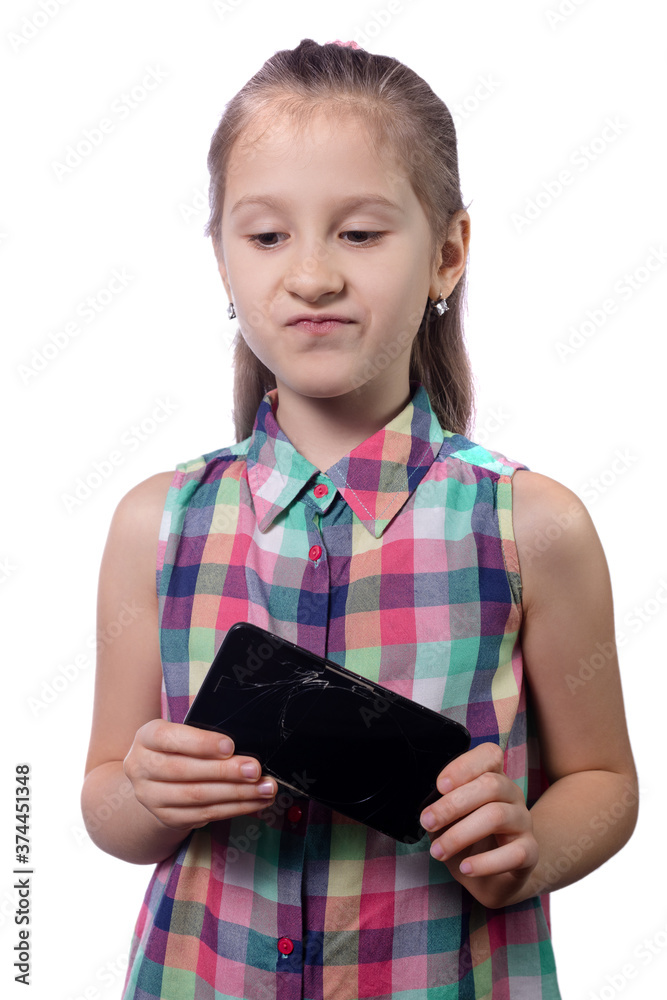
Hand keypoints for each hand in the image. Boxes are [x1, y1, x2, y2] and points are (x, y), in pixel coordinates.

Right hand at [123, 719, 276, 832]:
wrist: (155, 779)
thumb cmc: (179, 746)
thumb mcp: (182, 730)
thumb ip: (204, 729)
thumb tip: (242, 732)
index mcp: (146, 738)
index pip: (170, 738)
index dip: (201, 743)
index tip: (230, 746)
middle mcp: (141, 768)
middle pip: (185, 771)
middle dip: (225, 771)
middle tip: (255, 769)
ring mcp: (151, 796)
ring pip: (198, 797)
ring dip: (237, 794)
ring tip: (265, 788)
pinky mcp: (167, 817)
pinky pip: (205, 814)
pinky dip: (234, 808)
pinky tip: (255, 802)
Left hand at [419, 742, 538, 908]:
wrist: (495, 877)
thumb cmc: (470, 840)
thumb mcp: (450, 820)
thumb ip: (443, 806)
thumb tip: (427, 807)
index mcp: (493, 778)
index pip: (489, 755)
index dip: (465, 765)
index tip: (440, 785)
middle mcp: (512, 794)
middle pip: (490, 785)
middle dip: (453, 804)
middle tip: (427, 821)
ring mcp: (524, 821)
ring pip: (497, 816)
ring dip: (461, 834)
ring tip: (438, 851)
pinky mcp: (530, 851)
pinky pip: (513, 853)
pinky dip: (485, 863)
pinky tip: (465, 868)